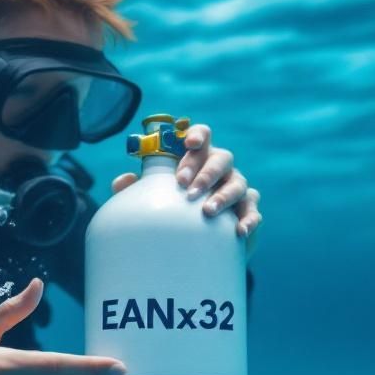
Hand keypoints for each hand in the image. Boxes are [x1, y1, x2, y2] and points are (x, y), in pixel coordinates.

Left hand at [111, 123, 262, 239]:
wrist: (194, 239)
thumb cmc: (171, 207)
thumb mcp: (152, 196)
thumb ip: (138, 187)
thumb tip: (122, 181)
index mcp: (197, 157)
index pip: (202, 136)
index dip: (197, 135)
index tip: (188, 143)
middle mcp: (219, 168)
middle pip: (220, 158)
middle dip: (205, 171)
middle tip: (187, 187)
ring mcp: (236, 187)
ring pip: (237, 182)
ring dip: (223, 194)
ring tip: (207, 211)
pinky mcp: (246, 210)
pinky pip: (252, 210)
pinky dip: (248, 219)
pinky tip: (239, 230)